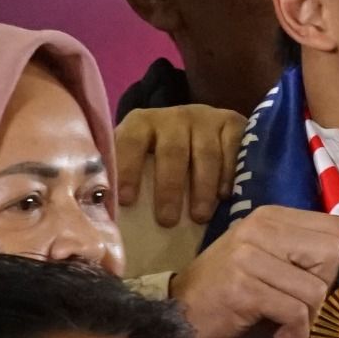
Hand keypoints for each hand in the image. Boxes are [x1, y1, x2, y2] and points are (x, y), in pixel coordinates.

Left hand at [116, 105, 246, 227]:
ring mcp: (206, 118)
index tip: (126, 200)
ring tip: (199, 217)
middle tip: (167, 221)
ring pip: (205, 153)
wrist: (203, 128)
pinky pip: (233, 149)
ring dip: (202, 188)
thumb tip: (105, 212)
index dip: (128, 169)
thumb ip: (123, 177)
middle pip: (172, 151)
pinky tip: (224, 196)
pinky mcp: (233, 122)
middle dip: (169, 187)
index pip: (131, 142)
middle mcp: (174, 116)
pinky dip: (228, 174)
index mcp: (142, 123)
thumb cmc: (162, 157)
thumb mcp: (140, 160)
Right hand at [168, 205, 338, 337]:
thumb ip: (306, 262)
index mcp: (270, 218)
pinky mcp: (242, 286)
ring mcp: (248, 255)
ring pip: (315, 288)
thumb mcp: (272, 270)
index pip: (334, 224)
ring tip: (286, 329)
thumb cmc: (232, 300)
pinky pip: (295, 311)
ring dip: (308, 319)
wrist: (179, 320)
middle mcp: (259, 228)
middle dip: (326, 290)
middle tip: (303, 310)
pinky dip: (295, 333)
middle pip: (330, 252)